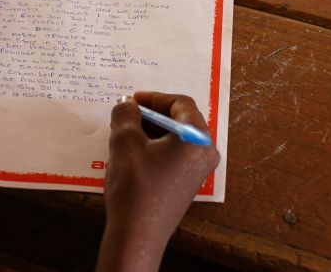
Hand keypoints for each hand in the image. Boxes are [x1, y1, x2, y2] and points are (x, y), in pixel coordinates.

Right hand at [96, 92, 219, 271]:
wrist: (137, 233)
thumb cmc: (135, 186)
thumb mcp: (125, 142)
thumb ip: (125, 114)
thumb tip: (126, 104)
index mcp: (198, 139)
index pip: (181, 104)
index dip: (154, 97)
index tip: (132, 100)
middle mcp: (205, 153)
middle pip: (181, 120)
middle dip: (152, 114)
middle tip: (127, 115)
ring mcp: (198, 170)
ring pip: (176, 138)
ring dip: (151, 130)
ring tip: (125, 133)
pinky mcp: (186, 183)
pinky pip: (173, 154)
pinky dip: (155, 146)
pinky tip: (132, 153)